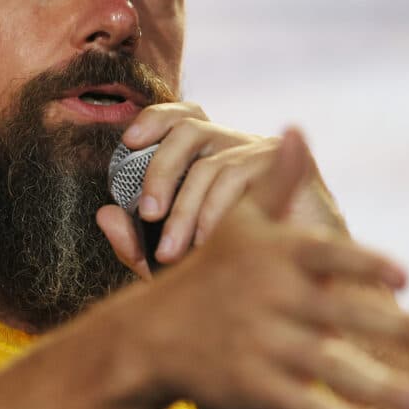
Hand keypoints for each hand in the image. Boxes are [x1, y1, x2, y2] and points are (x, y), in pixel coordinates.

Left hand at [97, 103, 343, 275]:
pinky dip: (218, 210)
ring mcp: (265, 152)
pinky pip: (243, 176)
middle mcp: (235, 144)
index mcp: (208, 153)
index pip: (180, 117)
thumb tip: (103, 215)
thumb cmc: (238, 274)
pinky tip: (208, 242)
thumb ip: (136, 244)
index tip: (129, 143)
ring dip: (186, 209)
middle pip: (188, 129)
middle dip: (159, 172)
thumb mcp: (176, 262)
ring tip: (172, 252)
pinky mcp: (293, 166)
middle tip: (147, 216)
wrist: (305, 292)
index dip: (154, 119)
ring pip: (212, 162)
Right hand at [107, 128, 408, 408]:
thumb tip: (298, 130)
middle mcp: (269, 300)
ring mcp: (261, 345)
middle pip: (338, 314)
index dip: (363, 265)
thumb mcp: (239, 221)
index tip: (406, 275)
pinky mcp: (253, 387)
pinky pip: (303, 405)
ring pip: (327, 367)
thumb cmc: (211, 272)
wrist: (154, 333)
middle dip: (395, 328)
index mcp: (273, 256)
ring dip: (379, 388)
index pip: (324, 256)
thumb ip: (279, 181)